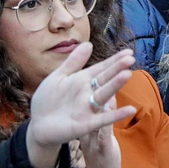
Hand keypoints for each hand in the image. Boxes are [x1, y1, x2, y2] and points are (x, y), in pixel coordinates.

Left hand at [24, 44, 136, 167]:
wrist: (37, 124)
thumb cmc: (48, 100)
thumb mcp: (59, 76)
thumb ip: (74, 62)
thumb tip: (89, 43)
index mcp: (82, 80)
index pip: (101, 68)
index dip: (114, 60)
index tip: (129, 52)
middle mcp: (88, 93)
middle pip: (104, 79)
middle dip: (117, 69)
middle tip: (131, 59)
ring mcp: (88, 108)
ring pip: (104, 95)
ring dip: (115, 85)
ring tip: (127, 75)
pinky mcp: (85, 124)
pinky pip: (102, 118)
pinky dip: (116, 114)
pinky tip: (130, 110)